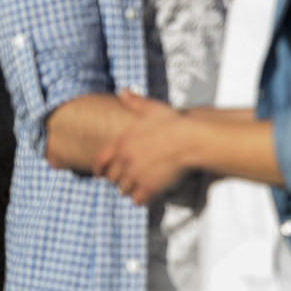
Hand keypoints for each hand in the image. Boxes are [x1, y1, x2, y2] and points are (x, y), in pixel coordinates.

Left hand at [93, 90, 191, 204]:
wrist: (190, 139)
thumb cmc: (174, 123)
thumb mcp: (152, 108)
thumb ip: (134, 102)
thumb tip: (123, 91)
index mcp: (122, 142)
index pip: (100, 161)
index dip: (99, 169)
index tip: (101, 174)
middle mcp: (125, 160)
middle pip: (112, 178)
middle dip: (119, 179)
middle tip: (128, 179)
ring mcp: (136, 174)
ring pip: (124, 190)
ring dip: (130, 189)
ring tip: (139, 186)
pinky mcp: (149, 187)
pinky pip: (138, 199)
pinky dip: (142, 198)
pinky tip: (149, 194)